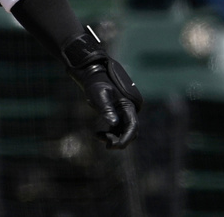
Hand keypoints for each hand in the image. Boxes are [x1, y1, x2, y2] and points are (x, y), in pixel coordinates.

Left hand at [62, 28, 141, 149]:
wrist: (91, 76)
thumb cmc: (95, 84)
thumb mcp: (100, 95)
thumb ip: (106, 108)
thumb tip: (113, 122)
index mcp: (128, 106)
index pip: (132, 126)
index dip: (127, 138)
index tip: (118, 146)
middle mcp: (127, 111)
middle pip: (129, 131)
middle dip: (119, 140)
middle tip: (107, 145)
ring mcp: (122, 114)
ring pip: (122, 132)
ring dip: (113, 137)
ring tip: (98, 136)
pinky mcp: (115, 115)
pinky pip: (115, 129)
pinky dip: (108, 134)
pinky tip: (98, 134)